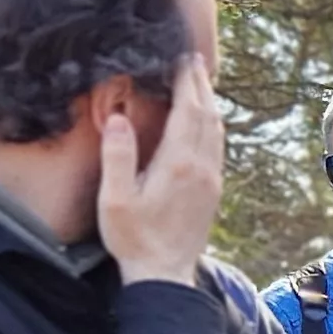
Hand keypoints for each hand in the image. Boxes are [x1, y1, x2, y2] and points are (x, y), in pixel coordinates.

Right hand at [98, 54, 222, 287]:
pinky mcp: (213, 191)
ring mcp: (211, 179)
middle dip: (201, 85)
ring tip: (199, 83)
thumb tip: (119, 119)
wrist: (165, 274)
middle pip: (207, 115)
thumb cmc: (134, 238)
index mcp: (177, 164)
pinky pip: (218, 148)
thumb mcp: (115, 199)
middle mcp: (201, 167)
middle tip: (193, 60)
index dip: (187, 82)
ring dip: (209, 102)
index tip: (183, 58)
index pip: (188, 111)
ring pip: (217, 131)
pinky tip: (205, 122)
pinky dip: (212, 125)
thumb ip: (117, 157)